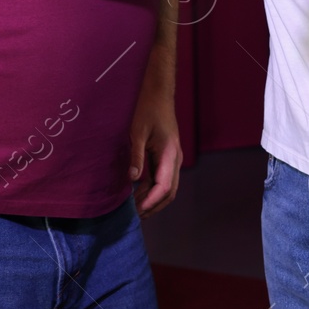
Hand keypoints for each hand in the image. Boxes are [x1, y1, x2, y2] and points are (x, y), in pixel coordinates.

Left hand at [129, 77, 180, 217]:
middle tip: (136, 216)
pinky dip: (151, 188)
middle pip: (169, 192)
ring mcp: (172, 158)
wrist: (158, 93)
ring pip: (166, 187)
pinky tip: (137, 192)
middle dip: (154, 206)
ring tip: (135, 208)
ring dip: (152, 199)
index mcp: (170, 154)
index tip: (137, 210)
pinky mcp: (166, 156)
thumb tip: (133, 179)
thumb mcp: (137, 132)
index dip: (151, 201)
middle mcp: (175, 159)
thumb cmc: (147, 109)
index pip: (164, 187)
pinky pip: (161, 178)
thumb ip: (136, 156)